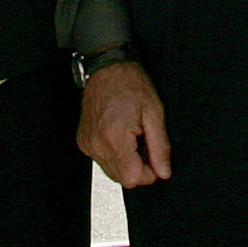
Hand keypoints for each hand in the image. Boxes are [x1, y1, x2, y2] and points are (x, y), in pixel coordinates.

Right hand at [76, 61, 170, 186]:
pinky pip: (102, 160)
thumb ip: (160, 147)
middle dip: (137, 167)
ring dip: (125, 161)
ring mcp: (87, 144)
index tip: (153, 158)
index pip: (132, 178)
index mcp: (115, 137)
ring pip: (111, 171)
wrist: (107, 68)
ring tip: (132, 136)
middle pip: (121, 178)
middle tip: (144, 142)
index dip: (147, 173)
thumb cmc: (130, 84)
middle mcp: (97, 144)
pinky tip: (120, 134)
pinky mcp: (83, 141)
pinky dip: (114, 153)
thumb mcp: (154, 113)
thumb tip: (164, 172)